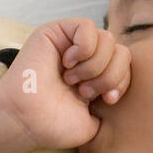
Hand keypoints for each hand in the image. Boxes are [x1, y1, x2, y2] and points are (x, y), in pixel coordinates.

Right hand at [0, 17, 129, 148]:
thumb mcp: (93, 123)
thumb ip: (109, 105)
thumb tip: (119, 89)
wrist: (27, 120)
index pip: (126, 66)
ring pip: (107, 39)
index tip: (105, 100)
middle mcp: (85, 57)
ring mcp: (71, 42)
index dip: (122, 82)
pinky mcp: (57, 31)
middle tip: (83, 92)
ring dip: (94, 65)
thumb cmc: (53, 125)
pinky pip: (87, 26)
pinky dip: (84, 47)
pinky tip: (68, 62)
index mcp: (95, 76)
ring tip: (72, 80)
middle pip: (121, 51)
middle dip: (108, 76)